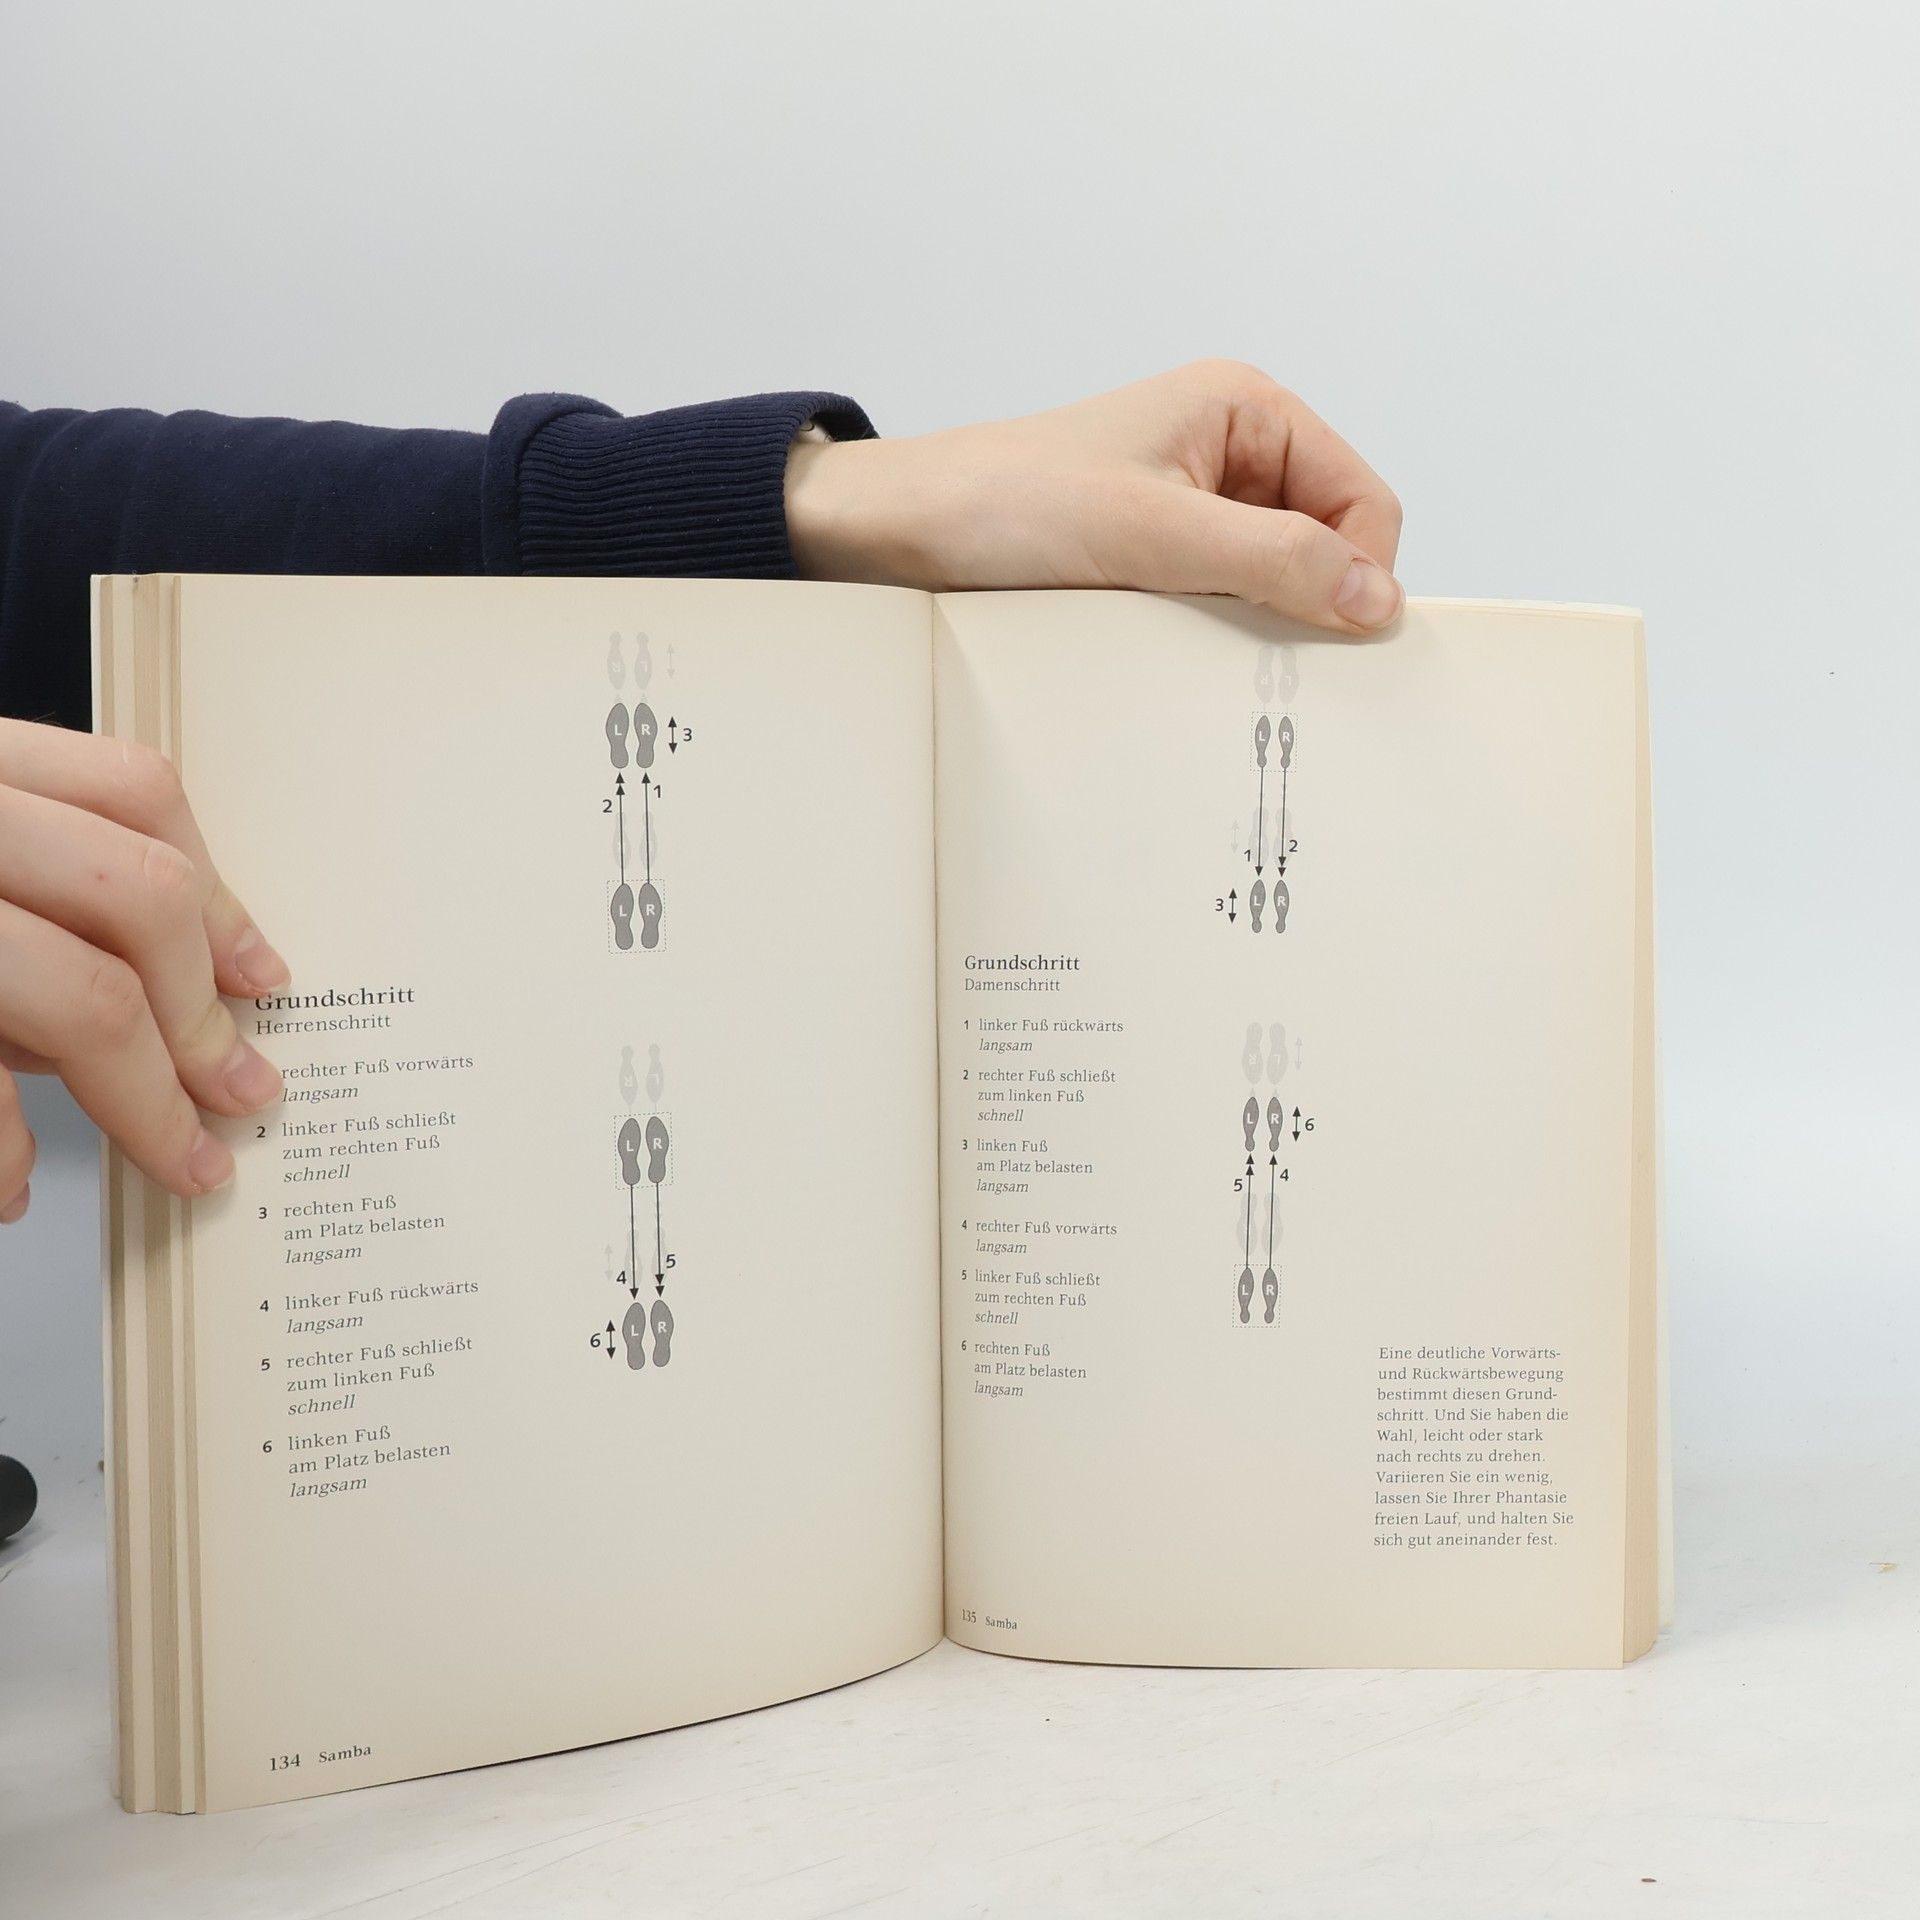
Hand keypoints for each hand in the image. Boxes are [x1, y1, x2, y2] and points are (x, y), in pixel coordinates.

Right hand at [0, 720, 288, 1222]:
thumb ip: (43, 907)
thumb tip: (179, 1006)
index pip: (134, 791)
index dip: (217, 893)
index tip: (264, 978)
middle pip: (139, 893)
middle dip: (204, 1014)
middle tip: (244, 1096)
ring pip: (79, 995)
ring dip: (142, 1098)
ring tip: (174, 1157)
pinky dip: (1, 1152)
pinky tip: (7, 1187)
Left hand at [786, 360, 1403, 633]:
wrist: (900, 530)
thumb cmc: (1008, 501)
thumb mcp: (1154, 532)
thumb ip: (1273, 560)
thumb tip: (1376, 599)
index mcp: (1245, 409)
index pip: (1362, 500)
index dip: (1358, 570)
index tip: (1328, 635)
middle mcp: (1228, 451)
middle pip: (1324, 543)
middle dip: (1301, 598)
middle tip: (1251, 645)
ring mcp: (1191, 506)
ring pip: (1271, 580)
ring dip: (1249, 618)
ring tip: (1188, 630)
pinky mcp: (1154, 554)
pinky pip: (1218, 602)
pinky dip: (1209, 629)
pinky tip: (1166, 640)